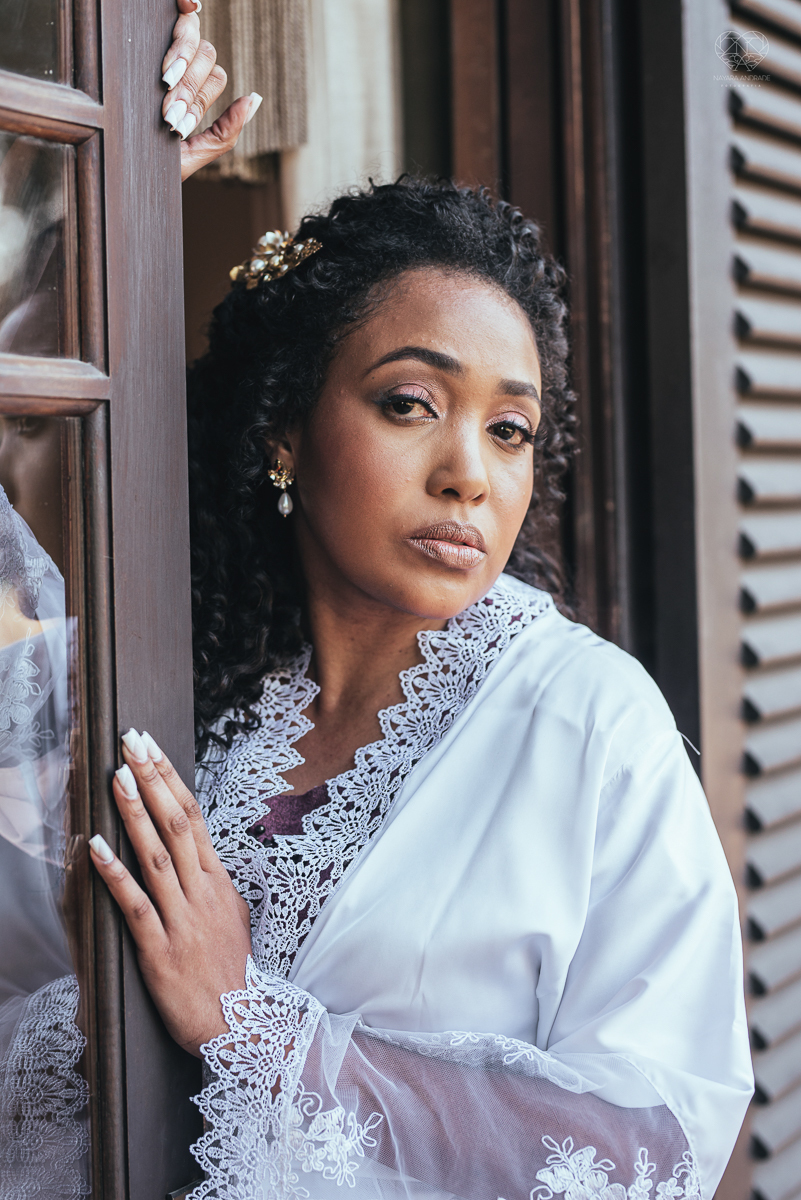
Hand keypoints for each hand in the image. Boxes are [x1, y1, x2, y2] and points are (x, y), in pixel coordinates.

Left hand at [89, 729, 252, 1056]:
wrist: (242, 1027)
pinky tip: (95, 847)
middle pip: (178, 823)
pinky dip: (114, 874)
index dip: (170, 778)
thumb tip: (199, 858)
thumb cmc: (232, 974)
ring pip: (157, 856)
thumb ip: (212, 884)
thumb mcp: (232, 917)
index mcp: (218, 881)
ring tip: (118, 777)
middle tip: (132, 741)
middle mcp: (202, 892)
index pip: (194, 816)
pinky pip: (135, 905)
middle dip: (153, 778)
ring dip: (135, 814)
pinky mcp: (160, 949)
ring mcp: (183, 919)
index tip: (151, 746)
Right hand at [161, 0, 262, 180]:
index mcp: (192, 91)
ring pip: (194, 37)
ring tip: (164, 83)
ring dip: (183, 60)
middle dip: (189, 86)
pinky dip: (188, 5)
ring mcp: (164, 49)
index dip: (199, 96)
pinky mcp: (145, 34)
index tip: (174, 122)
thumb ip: (225, 133)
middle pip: (207, 56)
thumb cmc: (148, 162)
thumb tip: (253, 99)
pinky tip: (188, 5)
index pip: (215, 77)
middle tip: (166, 109)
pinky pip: (184, 12)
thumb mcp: (191, 155)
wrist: (111, 161)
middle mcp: (182, 67)